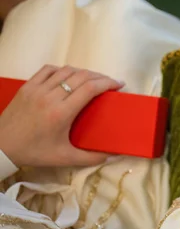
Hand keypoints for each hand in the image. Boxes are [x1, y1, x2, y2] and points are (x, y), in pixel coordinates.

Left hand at [0, 65, 123, 167]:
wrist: (2, 146)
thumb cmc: (35, 152)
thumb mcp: (65, 158)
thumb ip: (91, 158)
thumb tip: (114, 156)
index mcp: (61, 113)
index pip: (89, 89)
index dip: (107, 83)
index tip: (119, 85)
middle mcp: (50, 96)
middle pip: (81, 76)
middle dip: (100, 77)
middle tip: (111, 83)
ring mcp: (37, 89)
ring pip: (66, 70)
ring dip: (84, 72)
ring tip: (94, 79)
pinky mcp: (27, 86)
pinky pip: (48, 70)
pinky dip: (63, 70)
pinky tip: (70, 76)